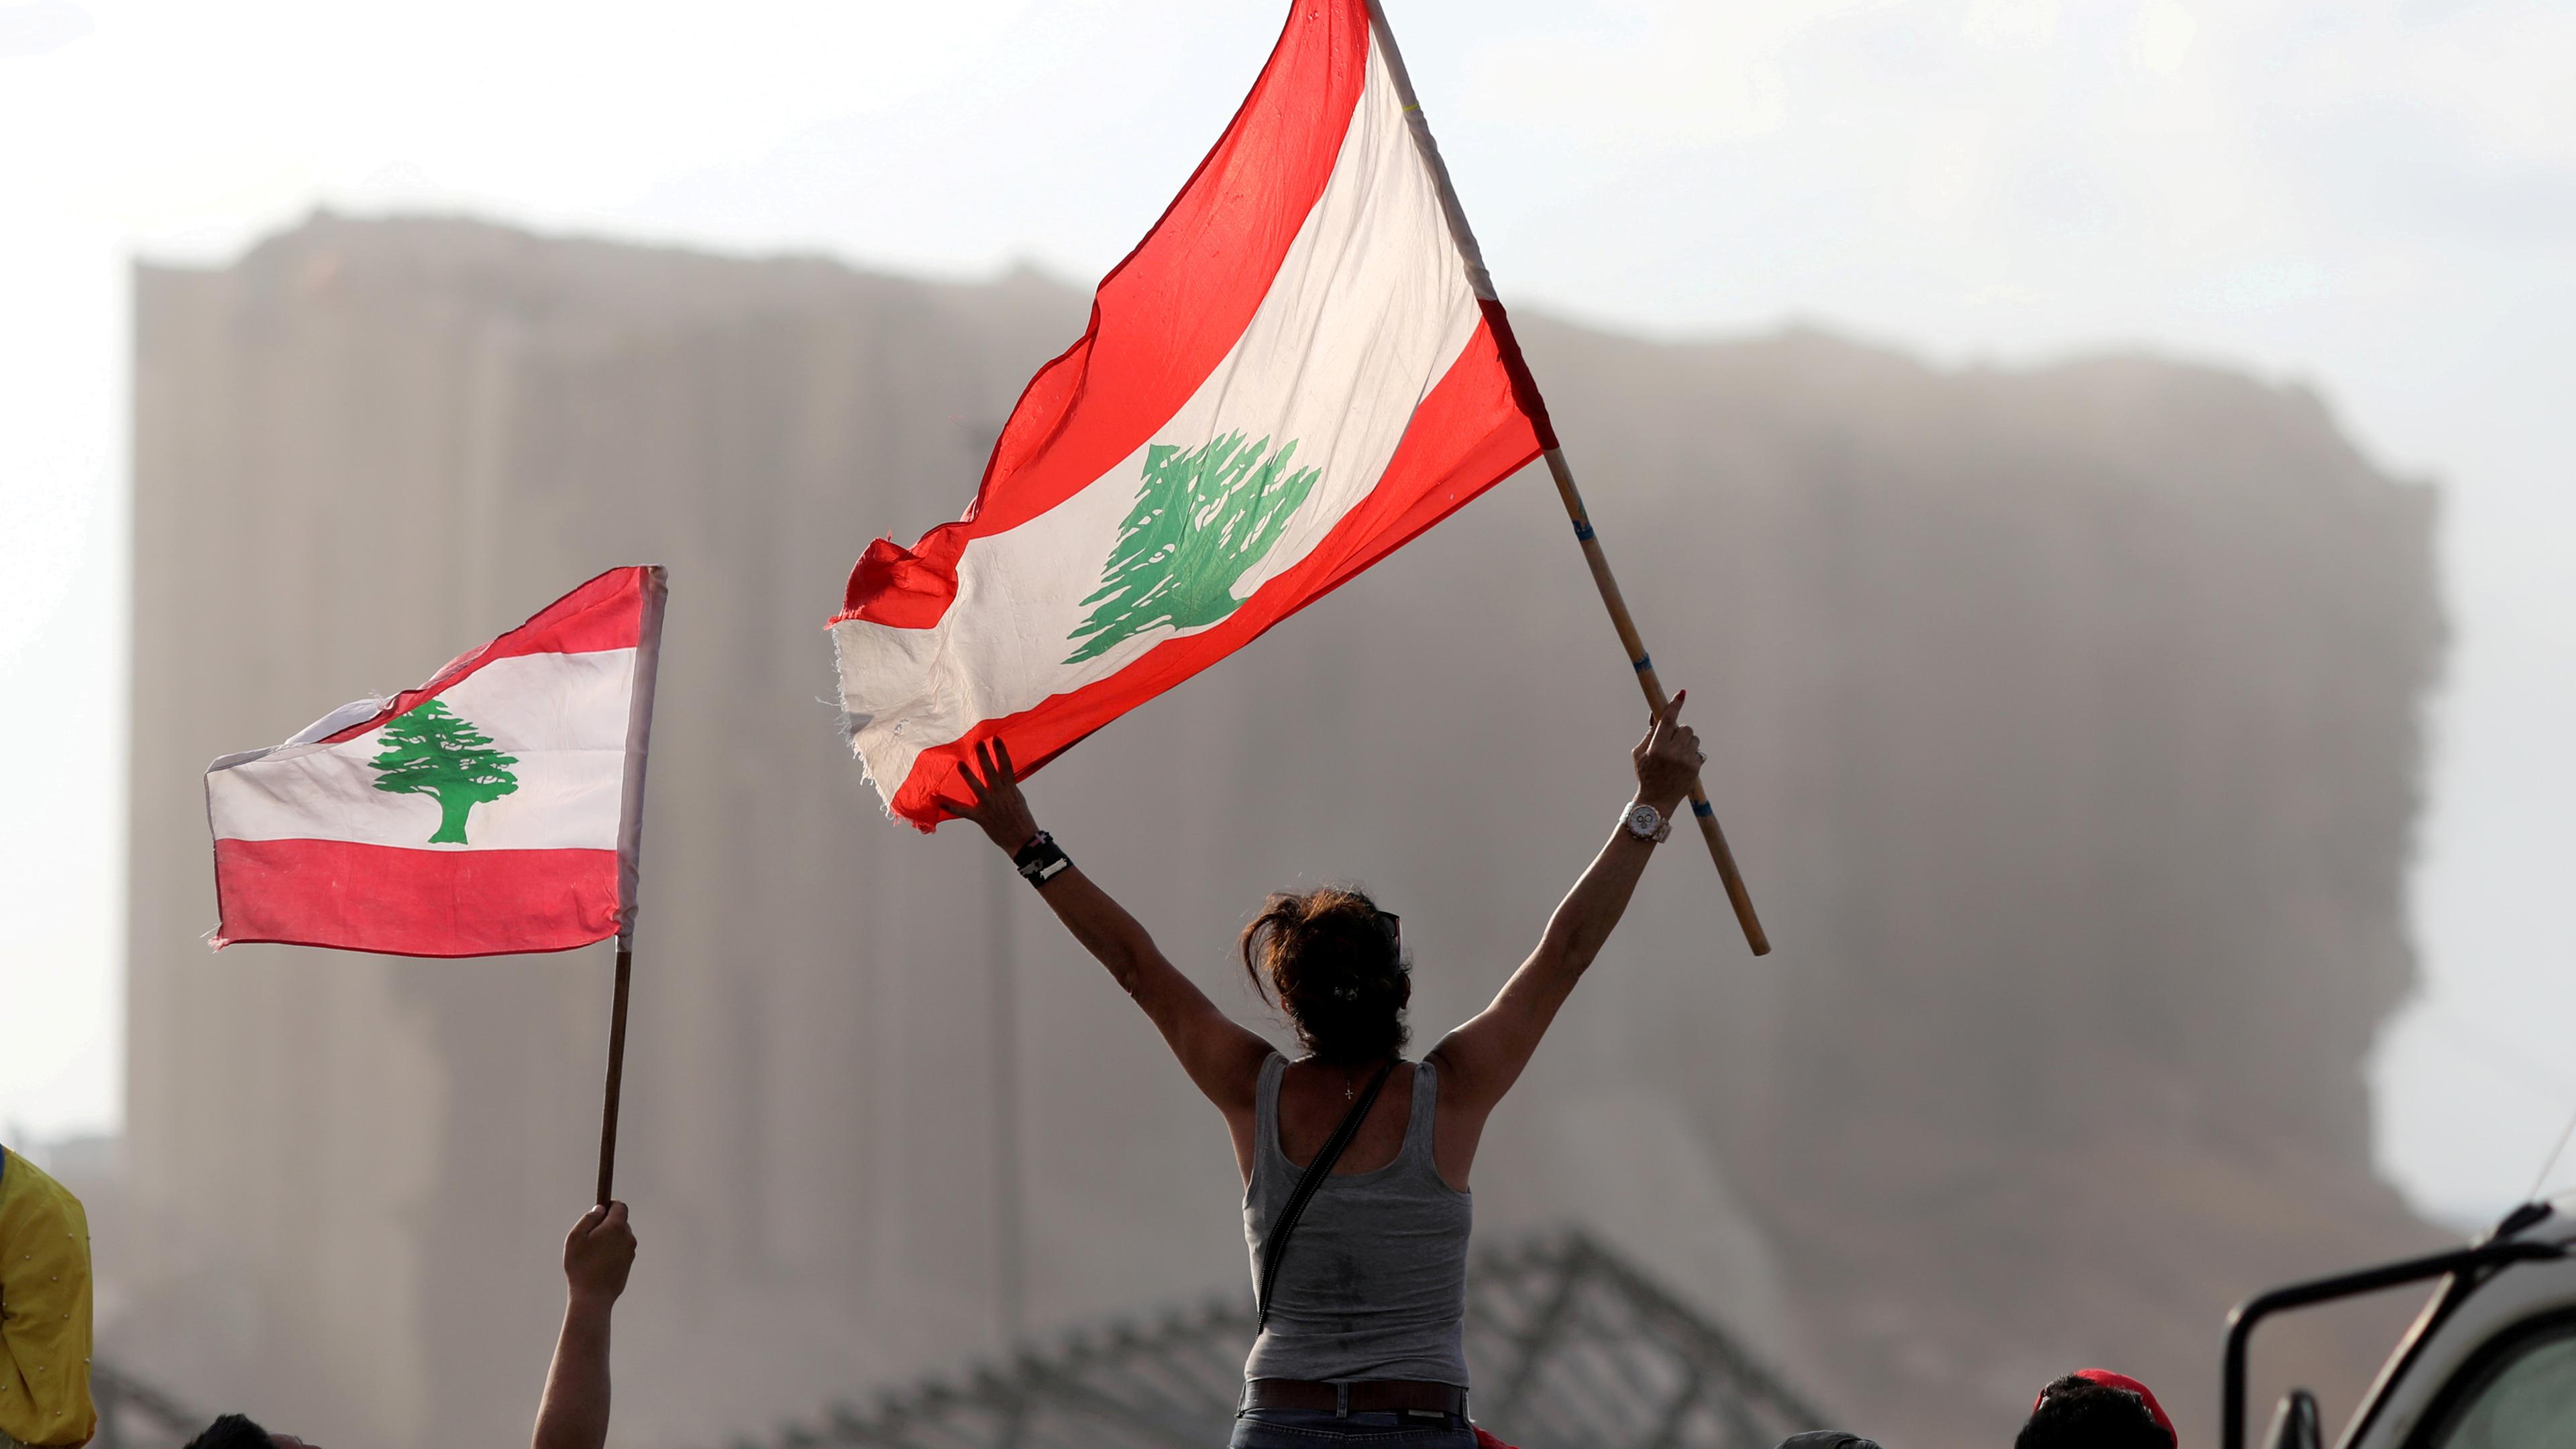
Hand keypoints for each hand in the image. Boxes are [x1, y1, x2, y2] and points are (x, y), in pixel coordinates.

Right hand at [564, 1201, 635, 1306]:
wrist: (592, 1296)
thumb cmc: (581, 1266)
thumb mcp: (576, 1237)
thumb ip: (589, 1218)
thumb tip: (600, 1209)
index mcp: (617, 1227)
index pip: (620, 1207)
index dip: (609, 1206)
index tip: (599, 1212)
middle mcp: (628, 1237)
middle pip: (620, 1222)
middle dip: (607, 1225)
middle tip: (590, 1237)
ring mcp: (630, 1252)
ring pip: (620, 1238)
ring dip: (609, 1240)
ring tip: (592, 1254)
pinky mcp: (629, 1264)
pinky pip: (620, 1251)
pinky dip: (611, 1252)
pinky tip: (598, 1264)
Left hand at [947, 737, 1042, 853]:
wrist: (1022, 840)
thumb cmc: (1022, 819)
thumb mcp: (1018, 799)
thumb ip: (1008, 787)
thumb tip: (1003, 776)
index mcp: (1011, 790)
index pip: (1006, 767)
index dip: (1001, 752)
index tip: (996, 739)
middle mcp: (1000, 795)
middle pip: (991, 772)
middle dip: (985, 757)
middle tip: (979, 744)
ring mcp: (990, 806)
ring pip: (978, 788)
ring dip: (968, 775)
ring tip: (960, 764)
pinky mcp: (982, 818)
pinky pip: (965, 812)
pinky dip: (953, 807)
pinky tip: (942, 802)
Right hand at [1631, 690, 1699, 812]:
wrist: (1656, 802)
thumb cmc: (1645, 775)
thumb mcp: (1640, 754)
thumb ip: (1649, 734)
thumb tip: (1657, 715)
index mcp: (1656, 749)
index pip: (1667, 721)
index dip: (1674, 706)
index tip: (1681, 694)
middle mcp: (1673, 754)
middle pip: (1684, 728)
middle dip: (1679, 731)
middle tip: (1672, 741)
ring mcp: (1686, 761)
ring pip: (1694, 738)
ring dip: (1687, 742)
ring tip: (1677, 754)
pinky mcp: (1695, 768)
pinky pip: (1698, 751)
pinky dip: (1691, 754)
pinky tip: (1682, 764)